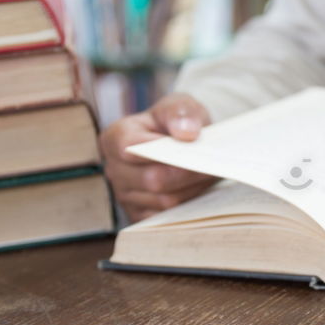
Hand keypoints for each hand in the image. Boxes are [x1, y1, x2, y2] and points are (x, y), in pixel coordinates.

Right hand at [99, 93, 217, 221]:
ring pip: (164, 201)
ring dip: (192, 189)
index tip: (190, 144)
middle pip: (152, 180)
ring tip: (207, 174)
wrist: (183, 143)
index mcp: (115, 138)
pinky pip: (168, 218)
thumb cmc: (177, 122)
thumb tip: (186, 134)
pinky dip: (188, 205)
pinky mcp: (141, 215)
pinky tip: (199, 189)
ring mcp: (125, 195)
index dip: (162, 149)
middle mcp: (115, 169)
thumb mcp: (179, 105)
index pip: (130, 148)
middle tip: (210, 164)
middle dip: (186, 172)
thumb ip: (180, 112)